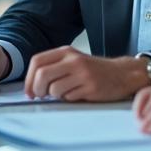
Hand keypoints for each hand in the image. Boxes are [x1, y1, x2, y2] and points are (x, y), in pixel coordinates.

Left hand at [24, 47, 149, 101]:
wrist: (122, 74)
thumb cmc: (93, 70)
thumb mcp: (73, 60)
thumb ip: (54, 67)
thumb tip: (31, 85)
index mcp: (66, 51)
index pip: (37, 61)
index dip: (28, 78)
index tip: (29, 91)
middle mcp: (73, 60)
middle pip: (42, 75)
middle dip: (37, 90)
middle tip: (41, 97)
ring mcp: (83, 74)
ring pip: (54, 89)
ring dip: (54, 96)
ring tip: (64, 93)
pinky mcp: (90, 88)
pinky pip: (69, 97)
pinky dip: (68, 99)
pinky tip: (77, 94)